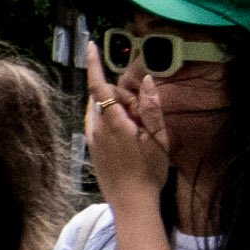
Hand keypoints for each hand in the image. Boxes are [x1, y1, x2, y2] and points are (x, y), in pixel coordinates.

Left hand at [83, 40, 172, 205]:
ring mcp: (92, 139)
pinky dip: (110, 119)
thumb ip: (151, 108)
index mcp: (114, 123)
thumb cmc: (148, 173)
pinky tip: (127, 134)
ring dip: (115, 108)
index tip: (91, 46)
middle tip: (143, 113)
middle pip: (102, 97)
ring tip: (136, 127)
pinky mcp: (92, 149)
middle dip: (121, 96)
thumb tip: (147, 82)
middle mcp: (97, 128)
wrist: (132, 203)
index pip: (99, 86)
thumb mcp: (159, 139)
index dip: (94, 65)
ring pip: (99, 110)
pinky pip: (98, 124)